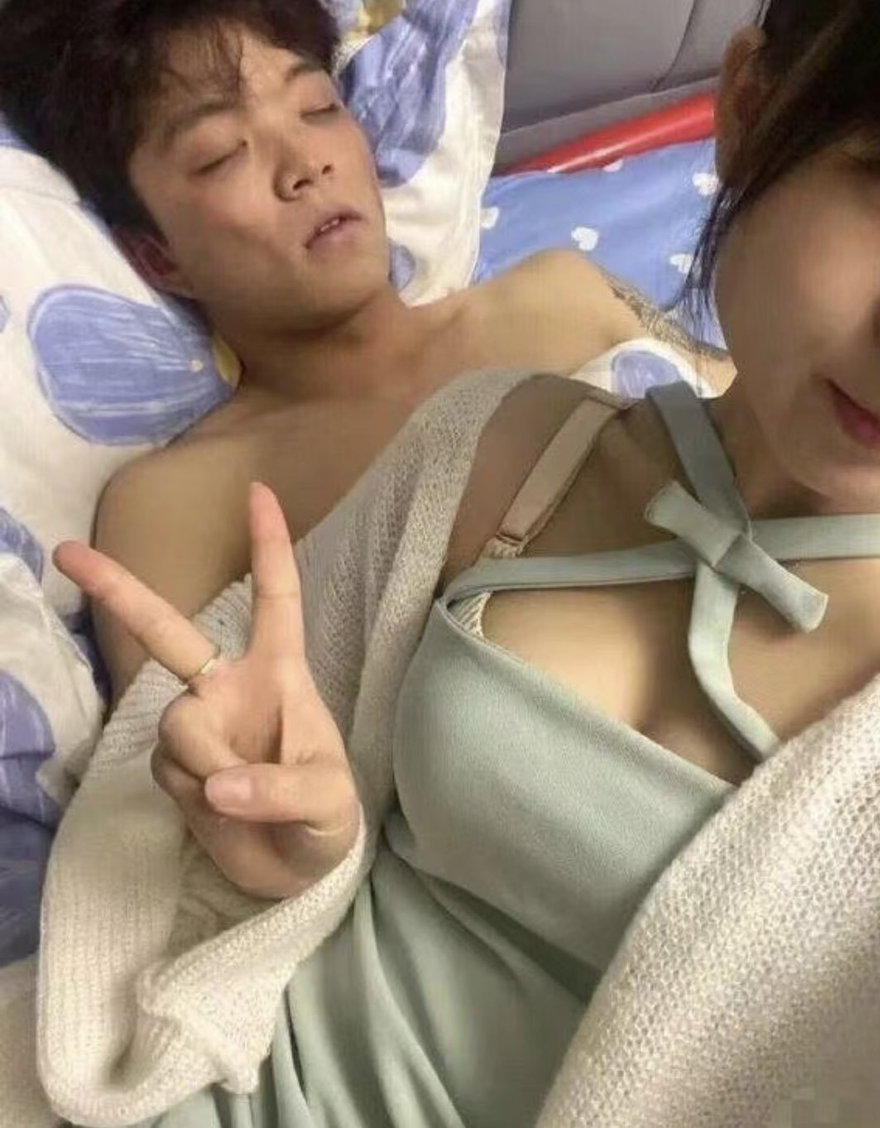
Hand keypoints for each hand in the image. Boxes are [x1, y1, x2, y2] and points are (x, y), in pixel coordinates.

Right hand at [54, 482, 359, 899]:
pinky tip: (220, 810)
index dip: (269, 545)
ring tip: (244, 797)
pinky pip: (166, 770)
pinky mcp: (176, 768)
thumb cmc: (328, 819)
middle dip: (118, 591)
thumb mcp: (327, 804)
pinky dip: (193, 796)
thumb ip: (279, 791)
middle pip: (167, 632)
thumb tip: (216, 786)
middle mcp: (228, 687)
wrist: (299, 872)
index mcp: (279, 673)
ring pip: (174, 727)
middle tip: (66, 552)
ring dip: (206, 765)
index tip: (258, 490)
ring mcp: (199, 725)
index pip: (275, 598)